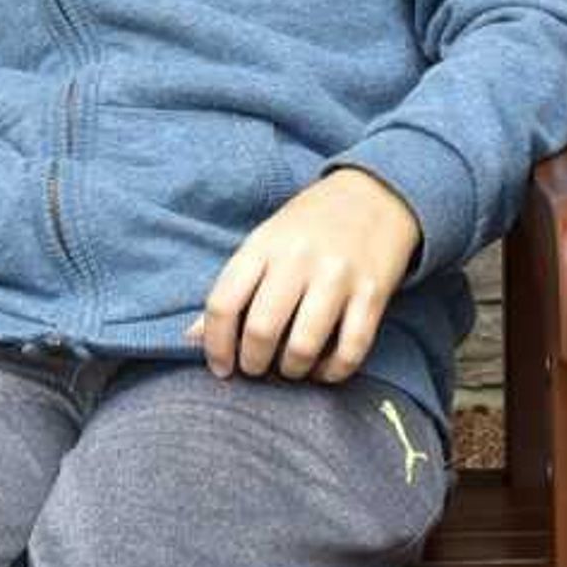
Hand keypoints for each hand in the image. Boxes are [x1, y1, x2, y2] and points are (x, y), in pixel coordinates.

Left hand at [192, 167, 421, 383]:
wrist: (374, 195)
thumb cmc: (308, 227)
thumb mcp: (264, 244)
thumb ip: (232, 288)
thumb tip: (191, 339)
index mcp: (262, 246)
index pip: (222, 303)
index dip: (215, 346)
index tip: (221, 368)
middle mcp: (297, 259)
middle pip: (261, 330)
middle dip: (253, 364)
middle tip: (257, 369)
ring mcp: (337, 275)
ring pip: (304, 346)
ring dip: (292, 370)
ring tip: (290, 368)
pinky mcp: (372, 293)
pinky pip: (351, 350)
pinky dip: (333, 371)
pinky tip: (325, 368)